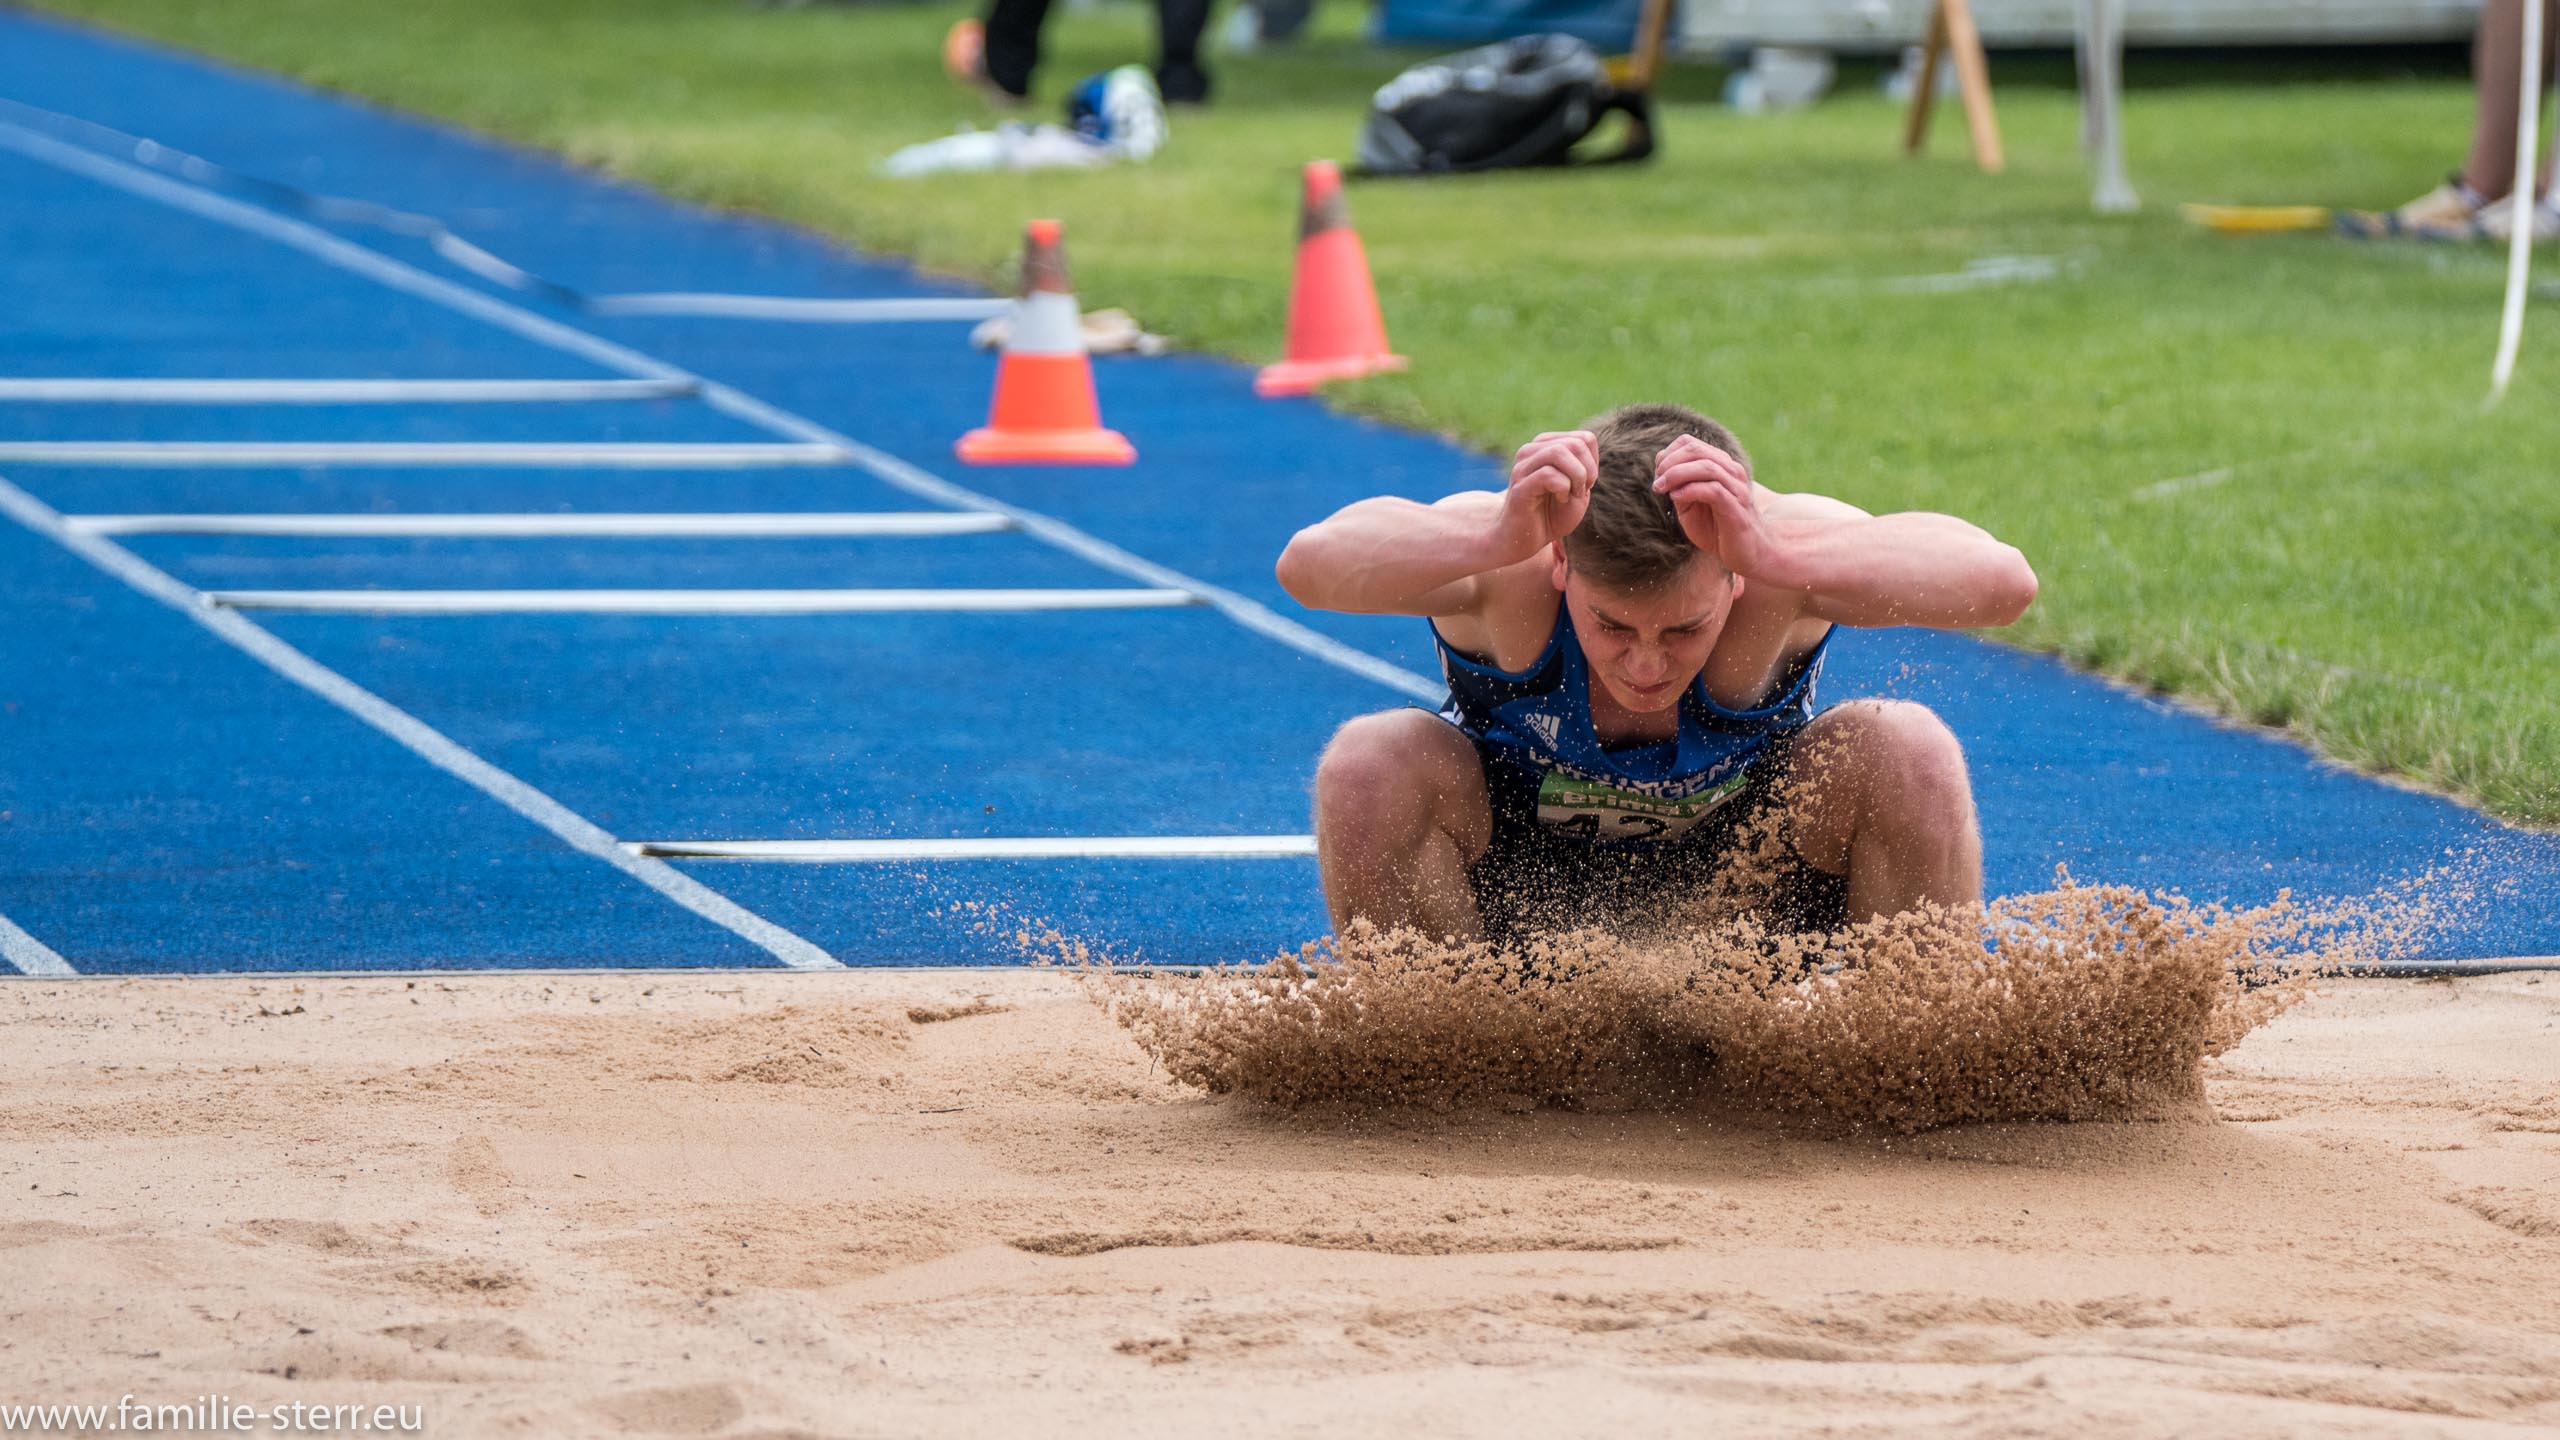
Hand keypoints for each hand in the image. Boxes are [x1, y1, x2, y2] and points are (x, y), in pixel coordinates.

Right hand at [1495, 430, 1597, 558]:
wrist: (1526, 541)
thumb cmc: (1552, 514)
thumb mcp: (1577, 487)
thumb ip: (1584, 464)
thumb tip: (1587, 440)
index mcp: (1544, 447)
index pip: (1584, 438)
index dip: (1593, 463)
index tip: (1585, 484)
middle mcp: (1530, 451)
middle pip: (1575, 443)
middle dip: (1588, 470)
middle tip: (1581, 491)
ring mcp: (1523, 467)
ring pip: (1559, 452)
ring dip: (1577, 476)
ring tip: (1572, 494)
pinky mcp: (1520, 486)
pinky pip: (1548, 474)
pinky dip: (1564, 488)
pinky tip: (1560, 499)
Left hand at [1652, 434, 1771, 575]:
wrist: (1748, 553)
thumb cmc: (1717, 529)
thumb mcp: (1690, 507)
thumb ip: (1679, 488)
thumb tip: (1663, 475)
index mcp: (1720, 465)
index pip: (1690, 443)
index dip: (1668, 455)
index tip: (1657, 475)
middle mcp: (1731, 471)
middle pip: (1696, 450)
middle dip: (1669, 463)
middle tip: (1657, 482)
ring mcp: (1736, 487)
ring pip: (1705, 466)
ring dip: (1676, 474)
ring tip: (1661, 488)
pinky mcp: (1737, 506)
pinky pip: (1713, 490)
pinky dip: (1690, 490)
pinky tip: (1676, 498)